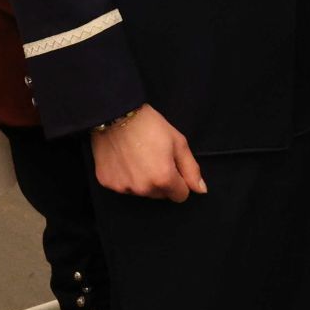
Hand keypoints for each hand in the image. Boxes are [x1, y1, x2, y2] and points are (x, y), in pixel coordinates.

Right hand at [90, 105, 205, 201]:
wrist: (116, 114)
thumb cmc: (150, 125)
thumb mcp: (178, 142)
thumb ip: (191, 169)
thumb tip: (201, 190)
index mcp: (163, 179)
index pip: (180, 195)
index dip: (180, 181)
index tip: (172, 165)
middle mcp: (143, 188)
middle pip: (160, 195)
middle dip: (161, 181)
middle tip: (154, 158)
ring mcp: (124, 187)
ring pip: (141, 192)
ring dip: (143, 180)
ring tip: (137, 157)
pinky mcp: (107, 182)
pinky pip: (123, 186)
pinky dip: (125, 177)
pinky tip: (123, 159)